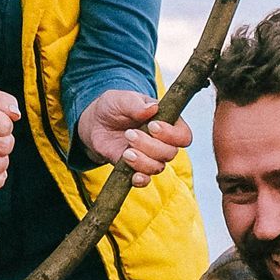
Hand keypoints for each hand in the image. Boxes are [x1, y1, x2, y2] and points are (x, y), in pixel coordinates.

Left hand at [76, 89, 191, 186]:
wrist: (96, 122)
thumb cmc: (114, 106)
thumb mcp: (121, 99)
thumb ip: (135, 103)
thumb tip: (152, 108)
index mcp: (167, 122)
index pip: (183, 135)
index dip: (171, 135)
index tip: (152, 126)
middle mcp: (163, 142)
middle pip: (170, 153)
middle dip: (150, 146)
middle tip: (129, 134)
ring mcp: (150, 157)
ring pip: (158, 167)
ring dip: (142, 161)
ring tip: (126, 151)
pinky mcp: (136, 168)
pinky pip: (145, 180)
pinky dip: (141, 179)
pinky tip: (132, 175)